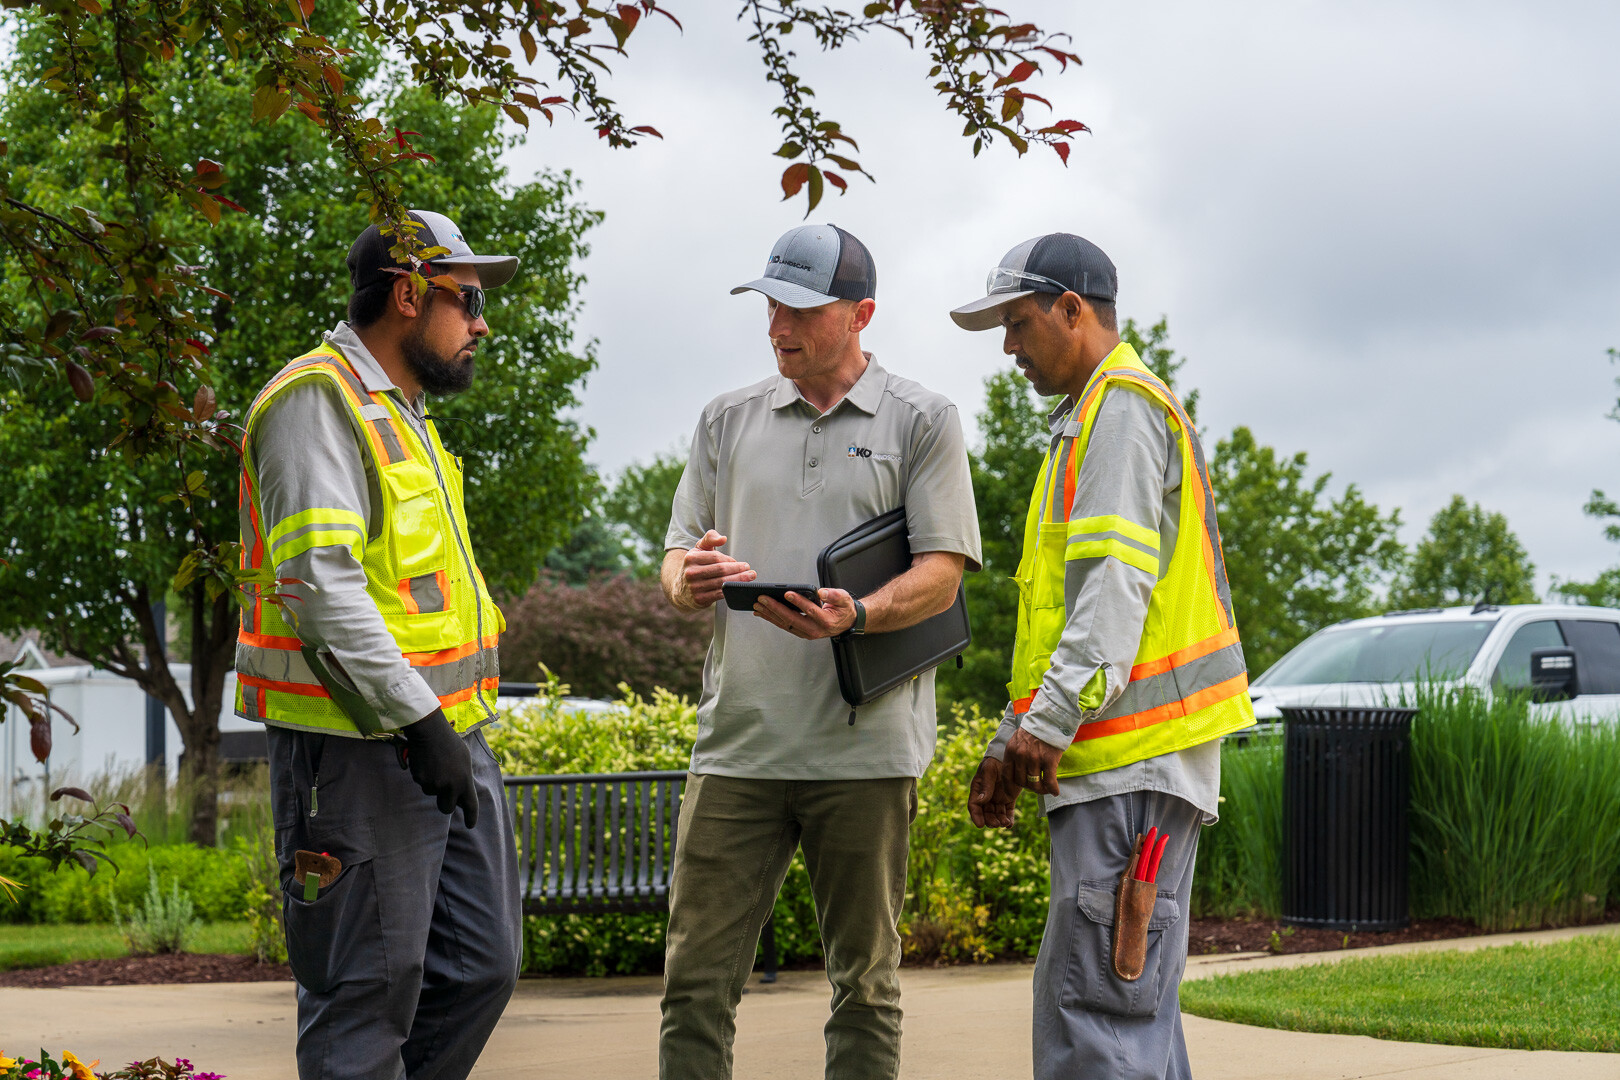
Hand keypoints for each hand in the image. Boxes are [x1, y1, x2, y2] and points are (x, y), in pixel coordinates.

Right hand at [399, 708, 478, 826]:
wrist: (430, 731)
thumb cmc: (450, 743)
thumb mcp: (465, 760)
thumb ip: (464, 778)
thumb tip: (461, 794)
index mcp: (465, 781)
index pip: (470, 805)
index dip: (471, 817)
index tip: (471, 825)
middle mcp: (450, 787)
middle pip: (446, 808)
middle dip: (445, 804)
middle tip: (444, 794)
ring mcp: (434, 784)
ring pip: (432, 793)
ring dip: (434, 784)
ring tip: (436, 765)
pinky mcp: (420, 780)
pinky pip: (422, 783)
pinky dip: (424, 776)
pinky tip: (427, 762)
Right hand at [680, 530, 754, 608]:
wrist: (681, 588)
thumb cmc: (695, 565)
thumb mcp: (699, 549)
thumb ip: (710, 538)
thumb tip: (723, 538)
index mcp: (690, 558)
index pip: (716, 557)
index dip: (730, 560)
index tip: (741, 563)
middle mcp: (691, 572)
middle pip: (721, 570)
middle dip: (738, 570)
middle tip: (749, 570)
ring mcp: (694, 587)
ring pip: (722, 582)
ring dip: (738, 580)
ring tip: (749, 577)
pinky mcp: (699, 599)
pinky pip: (719, 594)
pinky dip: (731, 591)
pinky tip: (738, 587)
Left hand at [753, 586, 855, 639]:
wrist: (846, 623)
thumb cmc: (843, 609)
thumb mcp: (844, 599)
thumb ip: (834, 596)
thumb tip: (822, 592)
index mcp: (825, 621)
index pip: (810, 610)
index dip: (798, 601)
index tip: (787, 593)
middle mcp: (814, 629)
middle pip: (791, 619)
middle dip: (775, 608)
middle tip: (762, 598)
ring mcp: (806, 632)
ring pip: (785, 624)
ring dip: (770, 614)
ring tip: (758, 605)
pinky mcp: (800, 631)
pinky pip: (784, 625)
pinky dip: (772, 618)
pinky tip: (762, 612)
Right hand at [968, 757, 1016, 827]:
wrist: (1008, 757)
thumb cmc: (995, 762)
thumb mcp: (989, 770)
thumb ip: (986, 785)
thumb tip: (981, 801)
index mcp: (978, 789)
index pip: (974, 805)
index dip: (976, 816)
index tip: (980, 825)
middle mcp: (986, 797)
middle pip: (985, 813)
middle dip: (990, 820)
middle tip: (996, 824)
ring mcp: (997, 799)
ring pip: (996, 814)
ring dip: (999, 821)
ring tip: (1005, 822)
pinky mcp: (1008, 799)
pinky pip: (1008, 812)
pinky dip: (1009, 819)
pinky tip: (1010, 824)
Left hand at [999, 727, 1063, 798]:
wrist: (1050, 719)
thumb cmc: (1035, 730)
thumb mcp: (1018, 740)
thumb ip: (1015, 754)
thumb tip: (1016, 771)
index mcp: (1011, 751)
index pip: (1007, 775)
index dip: (1009, 787)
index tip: (1013, 793)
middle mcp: (1021, 756)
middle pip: (1021, 782)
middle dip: (1028, 787)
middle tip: (1035, 785)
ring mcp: (1034, 758)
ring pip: (1035, 784)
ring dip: (1040, 790)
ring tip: (1045, 789)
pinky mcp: (1049, 760)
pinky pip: (1049, 782)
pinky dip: (1052, 789)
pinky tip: (1055, 791)